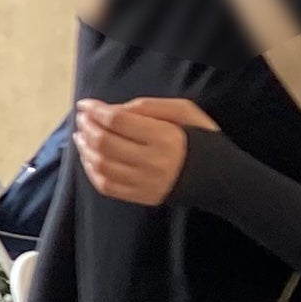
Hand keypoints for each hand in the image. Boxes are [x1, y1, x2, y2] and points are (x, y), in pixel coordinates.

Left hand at [72, 95, 211, 209]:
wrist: (220, 177)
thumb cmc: (200, 138)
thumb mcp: (184, 111)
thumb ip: (149, 106)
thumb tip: (114, 109)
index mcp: (164, 137)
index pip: (117, 121)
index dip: (96, 111)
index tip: (85, 104)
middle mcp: (152, 161)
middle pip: (105, 142)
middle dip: (87, 127)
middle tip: (82, 118)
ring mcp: (145, 182)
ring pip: (101, 165)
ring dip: (84, 149)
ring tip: (80, 135)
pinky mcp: (141, 197)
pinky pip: (106, 186)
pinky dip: (91, 171)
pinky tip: (89, 158)